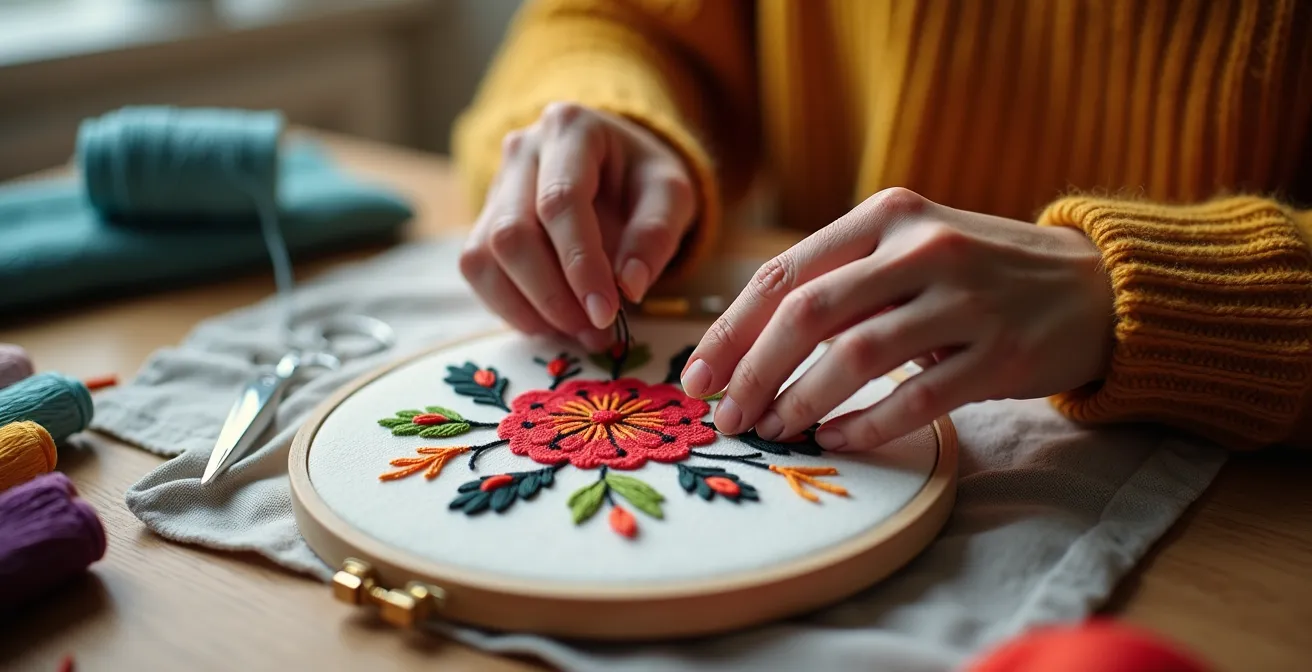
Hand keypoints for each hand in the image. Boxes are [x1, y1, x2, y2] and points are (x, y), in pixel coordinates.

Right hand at [460, 102, 696, 350]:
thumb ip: (655, 235)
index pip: (560, 202)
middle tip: (594, 331)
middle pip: (513, 234)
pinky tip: (550, 322)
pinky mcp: (484, 220)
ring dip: (529, 308)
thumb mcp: (671, 196)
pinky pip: (478, 271)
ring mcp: (495, 185)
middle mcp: (521, 150)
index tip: (605, 312)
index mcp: (571, 129)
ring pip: (484, 256)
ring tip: (576, 330)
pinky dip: (511, 308)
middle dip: (553, 295)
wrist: (616, 166)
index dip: (580, 264)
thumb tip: (630, 287)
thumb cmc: (642, 179)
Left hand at [680, 188, 1113, 449]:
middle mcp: (921, 248)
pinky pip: (916, 398)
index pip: (784, 274)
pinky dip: (865, 425)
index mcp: (886, 216)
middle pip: (808, 315)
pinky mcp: (1001, 353)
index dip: (731, 331)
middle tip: (727, 417)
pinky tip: (837, 439)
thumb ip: (842, 279)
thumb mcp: (909, 248)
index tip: (696, 377)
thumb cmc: (978, 272)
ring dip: (801, 402)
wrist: (1094, 284)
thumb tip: (746, 344)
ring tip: (776, 430)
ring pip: (855, 357)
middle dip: (753, 373)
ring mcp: (964, 299)